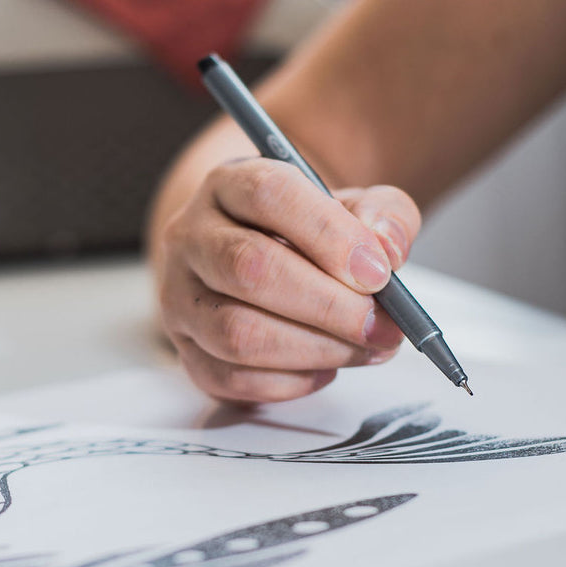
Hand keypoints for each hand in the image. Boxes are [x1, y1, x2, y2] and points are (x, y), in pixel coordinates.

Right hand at [154, 157, 418, 403]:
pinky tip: (325, 369)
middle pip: (249, 268)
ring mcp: (178, 297)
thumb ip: (383, 214)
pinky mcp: (184, 350)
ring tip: (364, 349)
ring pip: (236, 332)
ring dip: (314, 349)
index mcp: (230, 184)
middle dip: (328, 306)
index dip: (328, 235)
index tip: (379, 273)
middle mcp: (192, 236)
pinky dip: (288, 382)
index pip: (269, 194)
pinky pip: (229, 377)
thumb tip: (387, 249)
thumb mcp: (353, 206)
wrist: (257, 258)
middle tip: (383, 327)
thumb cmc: (307, 233)